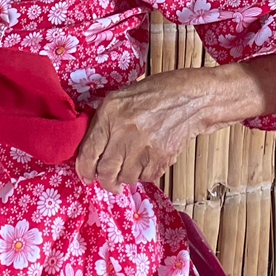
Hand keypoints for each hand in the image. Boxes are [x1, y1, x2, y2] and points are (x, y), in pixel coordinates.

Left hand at [75, 67, 229, 193]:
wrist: (192, 98)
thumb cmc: (156, 94)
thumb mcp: (121, 98)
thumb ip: (103, 122)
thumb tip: (90, 151)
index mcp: (110, 113)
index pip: (88, 152)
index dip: (84, 169)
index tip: (86, 175)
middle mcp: (125, 131)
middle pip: (106, 171)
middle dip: (105, 181)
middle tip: (108, 182)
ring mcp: (144, 146)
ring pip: (126, 178)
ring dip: (125, 177)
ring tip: (131, 166)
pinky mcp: (161, 158)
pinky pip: (145, 178)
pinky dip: (144, 174)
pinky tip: (147, 161)